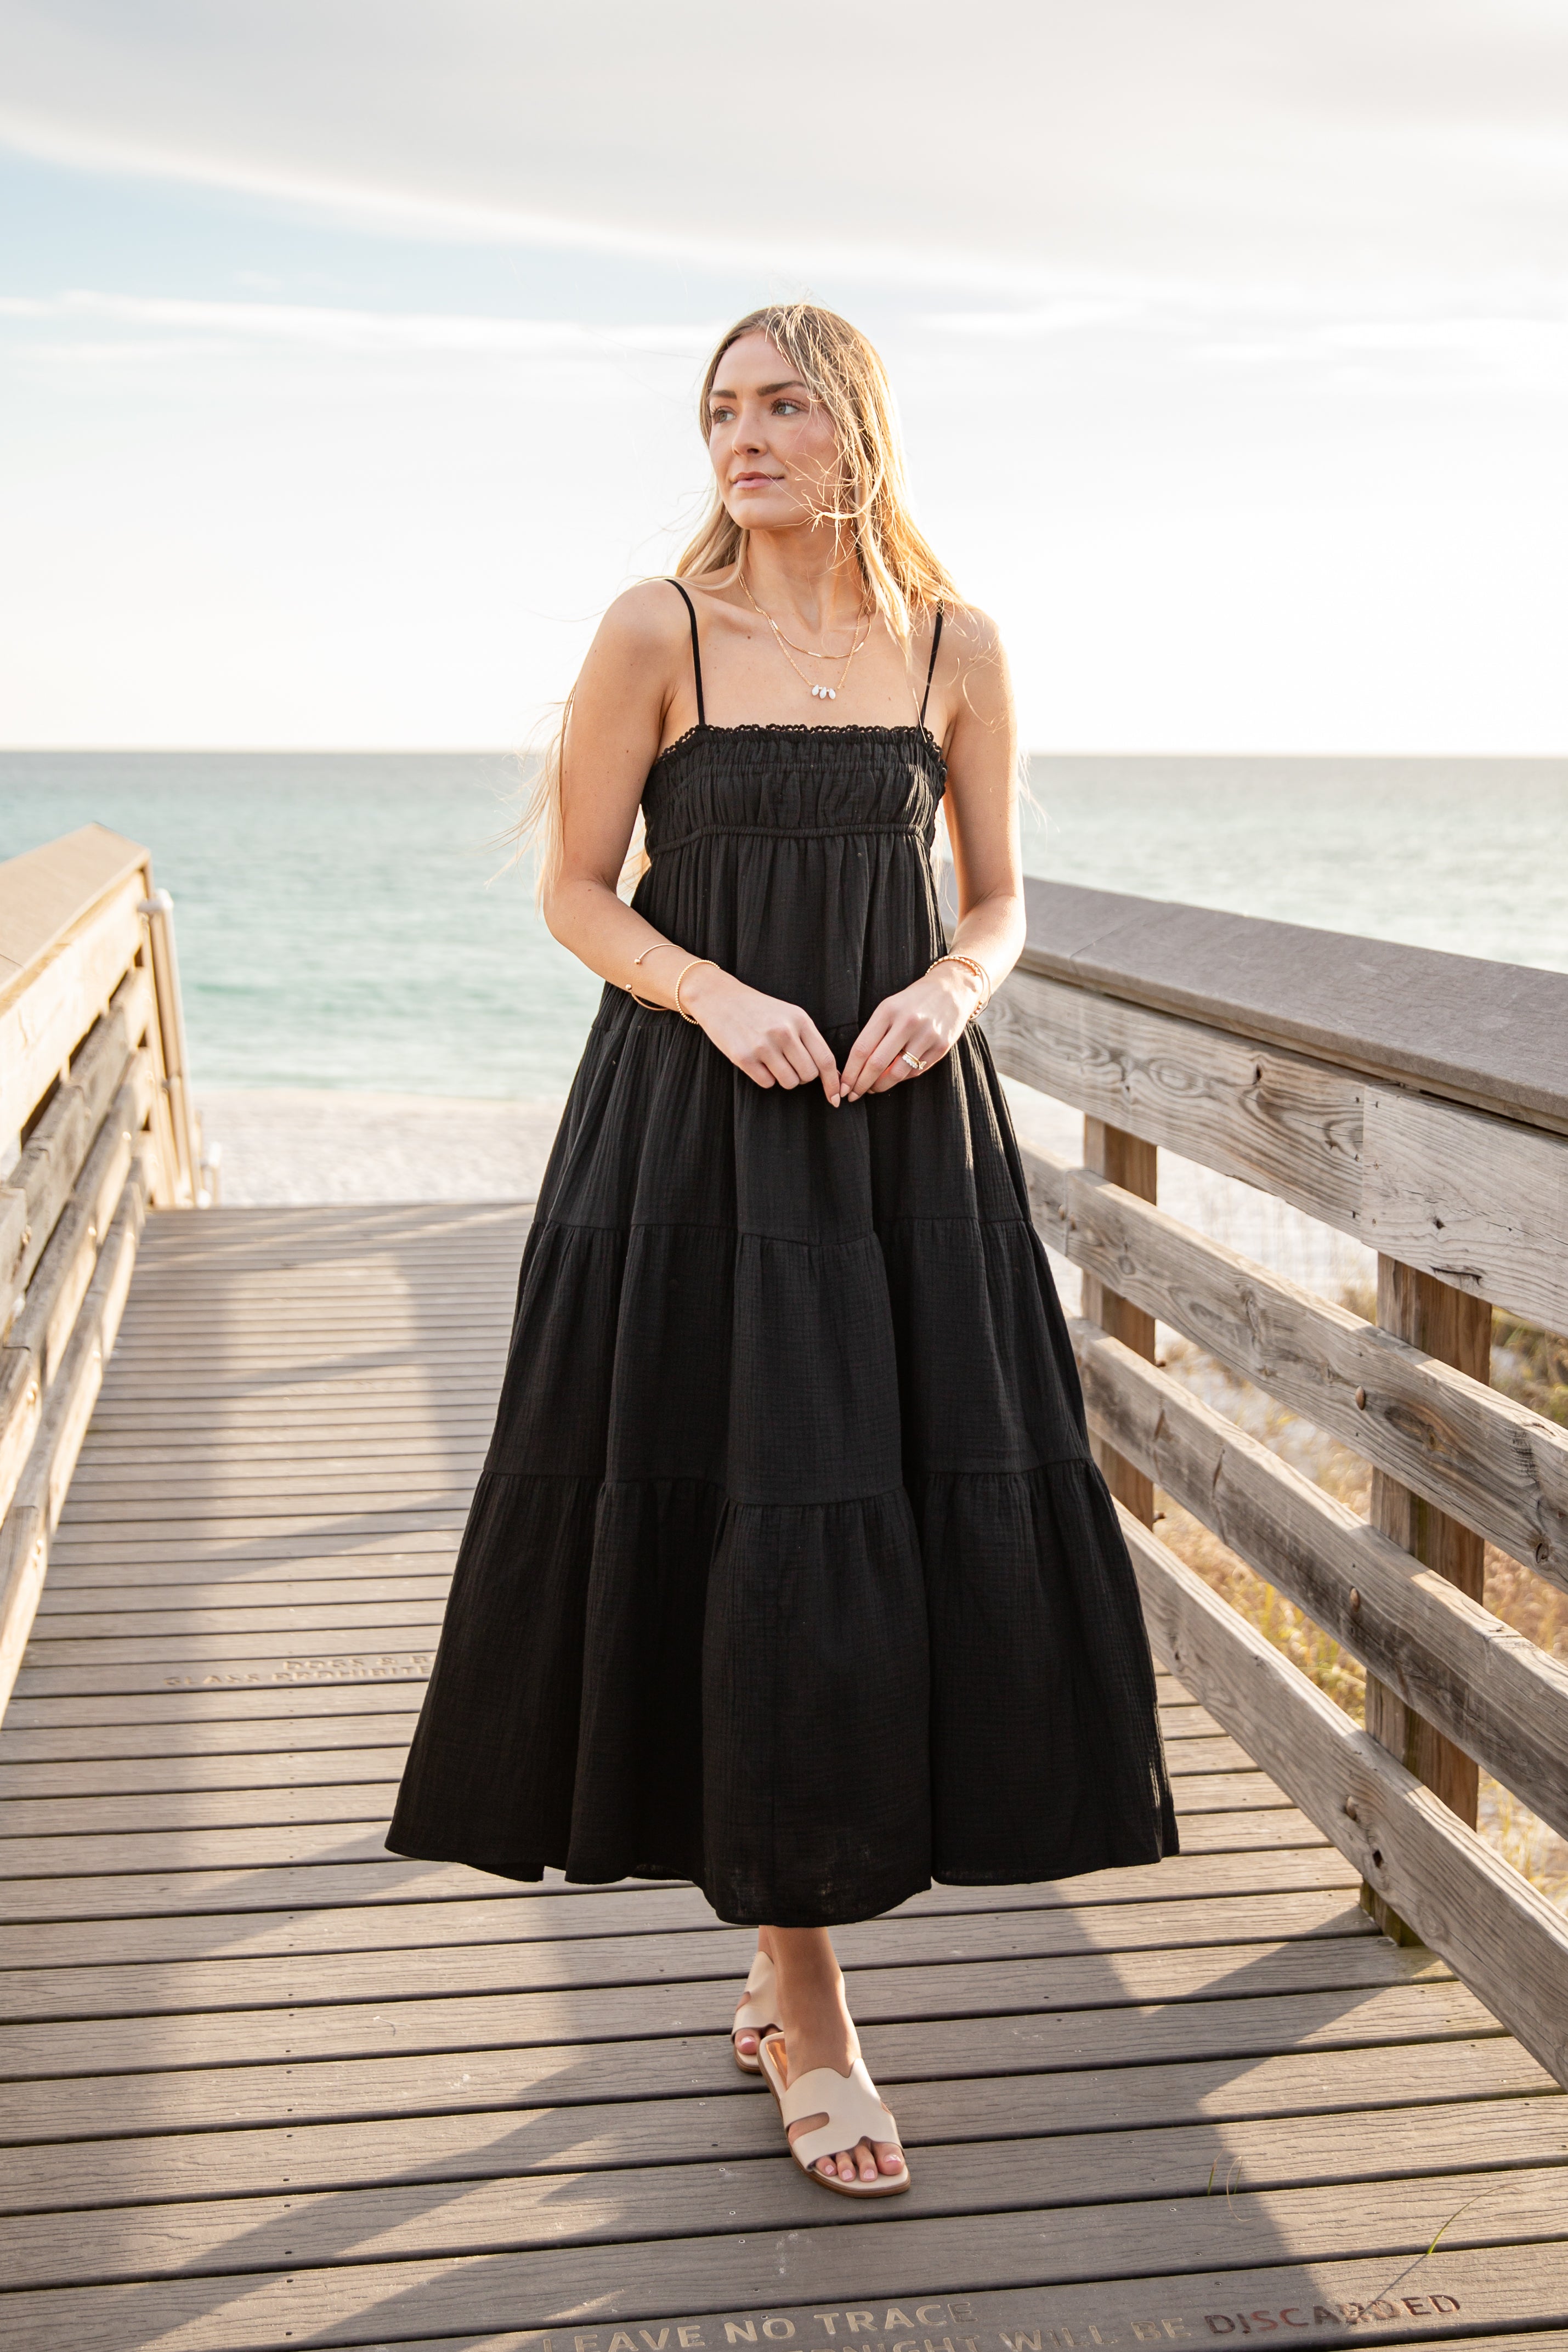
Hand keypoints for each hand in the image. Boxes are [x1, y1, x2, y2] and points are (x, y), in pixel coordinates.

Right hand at [680, 965, 842, 1103]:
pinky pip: (767, 1083)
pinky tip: (757, 1061)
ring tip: (772, 1061)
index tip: (836, 1097)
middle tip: (790, 1064)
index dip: (832, 1083)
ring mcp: (763, 1045)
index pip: (825, 1059)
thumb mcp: (789, 1015)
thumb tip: (832, 1075)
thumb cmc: (759, 1010)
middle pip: (809, 1075)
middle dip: (802, 1076)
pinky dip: (765, 1078)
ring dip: (784, 1079)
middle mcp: (784, 1032)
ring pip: (790, 1082)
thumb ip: (809, 1040)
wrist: (720, 998)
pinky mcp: (744, 1057)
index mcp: (800, 1020)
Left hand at [840, 963, 983, 1099]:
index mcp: (888, 1011)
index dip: (850, 1072)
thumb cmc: (912, 1002)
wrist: (951, 990)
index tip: (842, 1086)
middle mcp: (907, 1023)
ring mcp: (926, 1035)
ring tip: (872, 1089)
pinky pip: (915, 1071)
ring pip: (897, 1073)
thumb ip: (874, 1035)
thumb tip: (857, 1069)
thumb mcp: (889, 1008)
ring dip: (880, 1086)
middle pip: (877, 1064)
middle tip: (852, 1095)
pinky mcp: (941, 1047)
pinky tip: (893, 1077)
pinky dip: (901, 1079)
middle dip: (861, 1085)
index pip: (862, 1048)